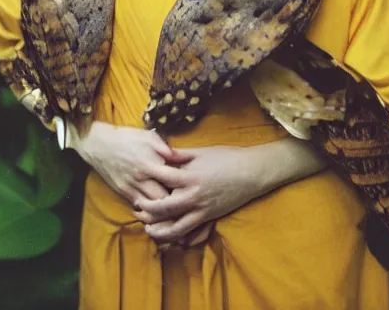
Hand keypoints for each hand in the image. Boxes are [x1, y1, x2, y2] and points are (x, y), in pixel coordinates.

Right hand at [67, 121, 191, 205]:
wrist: (99, 145)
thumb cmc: (126, 137)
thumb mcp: (149, 137)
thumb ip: (167, 149)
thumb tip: (184, 158)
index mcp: (150, 164)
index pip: (172, 182)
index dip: (184, 187)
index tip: (193, 186)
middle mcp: (141, 179)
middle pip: (163, 200)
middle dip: (175, 202)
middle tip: (185, 199)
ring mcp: (131, 188)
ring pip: (151, 208)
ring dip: (162, 209)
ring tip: (173, 207)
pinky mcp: (123, 193)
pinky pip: (139, 207)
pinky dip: (149, 209)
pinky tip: (156, 207)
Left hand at [132, 145, 264, 243]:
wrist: (251, 172)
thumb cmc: (227, 158)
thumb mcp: (201, 152)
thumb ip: (180, 155)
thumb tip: (161, 153)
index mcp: (190, 176)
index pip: (162, 178)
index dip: (147, 178)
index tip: (137, 175)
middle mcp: (193, 196)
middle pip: (163, 208)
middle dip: (147, 209)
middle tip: (136, 207)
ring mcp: (202, 210)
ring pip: (175, 228)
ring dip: (158, 230)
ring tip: (148, 227)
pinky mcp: (209, 218)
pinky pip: (190, 232)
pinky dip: (177, 236)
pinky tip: (168, 234)